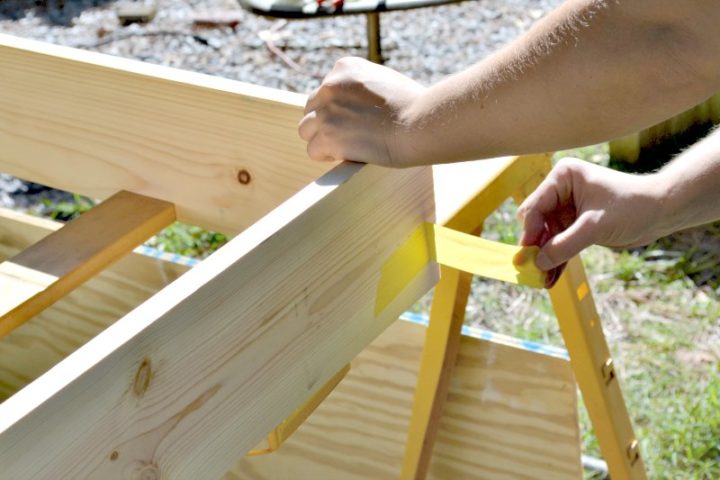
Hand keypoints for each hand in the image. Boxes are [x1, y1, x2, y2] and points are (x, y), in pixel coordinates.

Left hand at [298, 57, 425, 166]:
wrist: (420, 123)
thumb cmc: (414, 106)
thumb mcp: (385, 80)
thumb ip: (363, 88)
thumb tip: (354, 106)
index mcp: (344, 68)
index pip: (325, 90)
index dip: (337, 108)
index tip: (354, 119)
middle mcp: (330, 86)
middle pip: (312, 109)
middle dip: (326, 122)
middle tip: (349, 135)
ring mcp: (326, 111)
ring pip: (306, 130)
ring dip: (322, 139)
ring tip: (346, 147)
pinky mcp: (326, 136)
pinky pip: (312, 150)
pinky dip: (327, 156)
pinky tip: (346, 156)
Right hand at [517, 158, 665, 287]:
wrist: (662, 212)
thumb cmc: (633, 207)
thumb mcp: (595, 226)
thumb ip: (565, 245)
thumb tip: (537, 263)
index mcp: (562, 177)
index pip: (534, 207)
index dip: (530, 232)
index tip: (529, 257)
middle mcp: (560, 190)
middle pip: (535, 222)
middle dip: (536, 247)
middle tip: (535, 271)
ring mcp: (566, 208)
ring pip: (545, 237)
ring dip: (545, 258)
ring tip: (544, 281)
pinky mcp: (574, 224)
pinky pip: (558, 244)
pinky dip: (556, 259)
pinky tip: (552, 278)